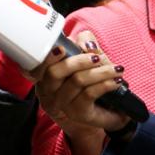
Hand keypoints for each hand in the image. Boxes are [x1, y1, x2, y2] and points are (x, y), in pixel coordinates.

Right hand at [30, 31, 127, 154]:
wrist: (111, 113)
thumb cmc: (95, 84)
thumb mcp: (91, 62)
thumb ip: (86, 48)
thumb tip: (86, 41)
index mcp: (47, 76)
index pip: (38, 66)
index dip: (47, 57)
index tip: (61, 48)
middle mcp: (50, 91)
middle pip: (54, 72)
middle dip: (78, 61)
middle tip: (97, 57)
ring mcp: (63, 103)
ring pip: (76, 81)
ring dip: (100, 71)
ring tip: (116, 69)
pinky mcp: (78, 113)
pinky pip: (90, 93)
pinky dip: (105, 83)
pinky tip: (116, 81)